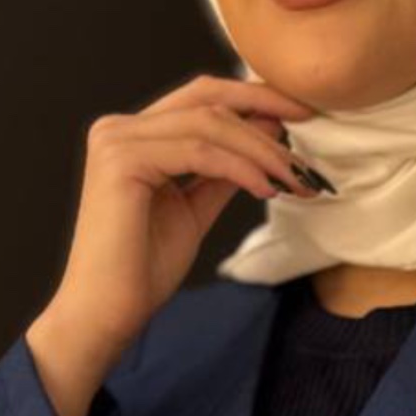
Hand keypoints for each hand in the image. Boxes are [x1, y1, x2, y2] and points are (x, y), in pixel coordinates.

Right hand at [24, 76, 320, 415]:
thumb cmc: (141, 274)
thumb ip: (222, 172)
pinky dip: (240, 168)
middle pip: (207, 99)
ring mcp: (117, 140)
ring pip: (208, 125)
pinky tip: (267, 188)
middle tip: (310, 132)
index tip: (301, 113)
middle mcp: (119, 128)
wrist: (105, 316)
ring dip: (261, 150)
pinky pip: (199, 152)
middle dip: (265, 111)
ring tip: (294, 177)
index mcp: (133, 136)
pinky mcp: (122, 160)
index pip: (200, 99)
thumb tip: (267, 135)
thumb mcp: (192, 211)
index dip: (252, 98)